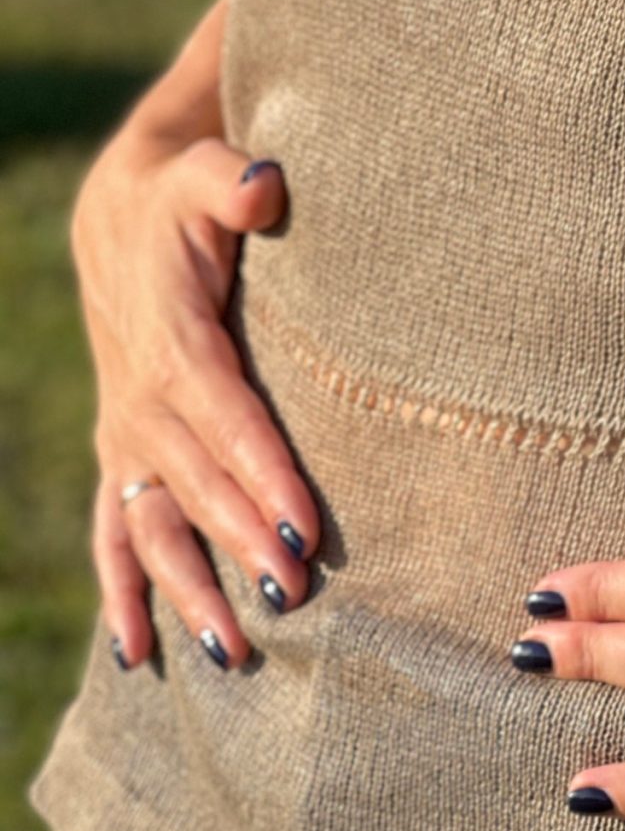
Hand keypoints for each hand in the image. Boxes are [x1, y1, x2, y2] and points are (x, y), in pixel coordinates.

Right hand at [73, 123, 320, 670]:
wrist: (120, 217)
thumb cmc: (183, 198)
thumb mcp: (205, 175)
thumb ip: (234, 182)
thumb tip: (263, 185)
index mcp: (175, 344)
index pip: (226, 418)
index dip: (262, 472)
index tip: (303, 526)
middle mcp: (143, 402)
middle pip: (197, 486)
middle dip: (241, 544)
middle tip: (292, 598)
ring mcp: (127, 436)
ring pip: (155, 526)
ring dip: (189, 590)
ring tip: (234, 652)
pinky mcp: (122, 454)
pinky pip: (115, 532)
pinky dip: (122, 593)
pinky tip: (136, 655)